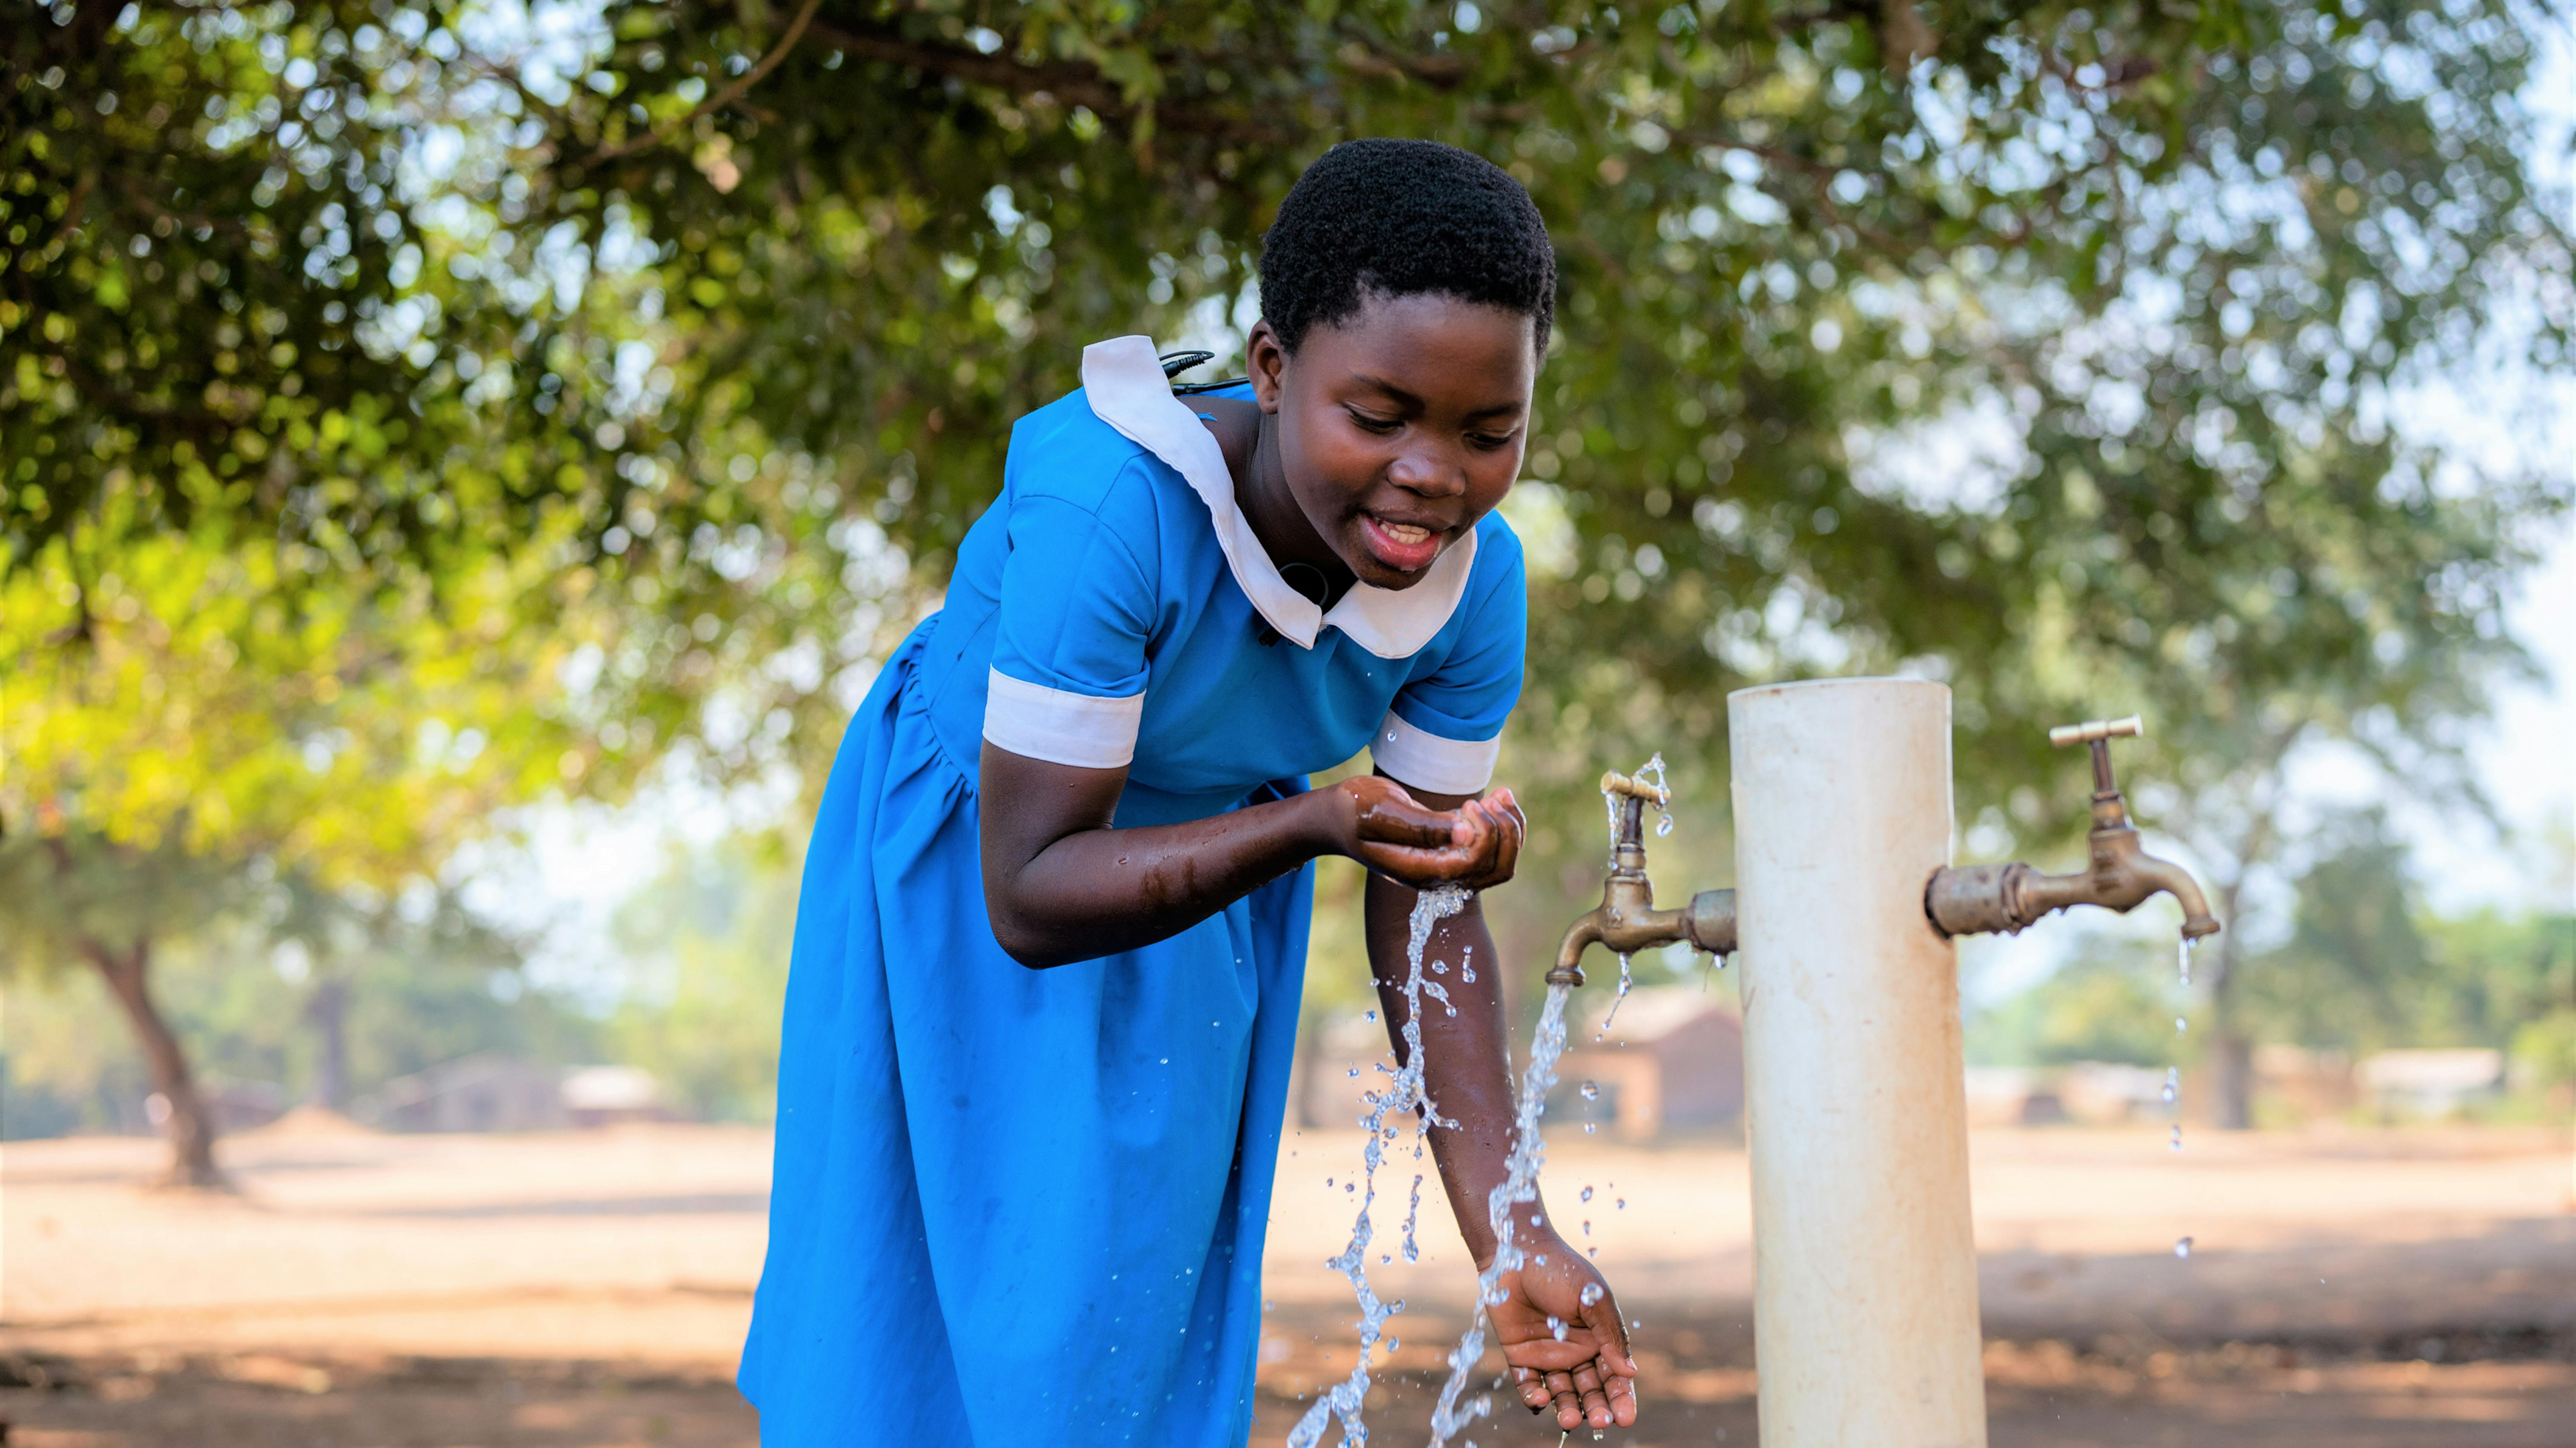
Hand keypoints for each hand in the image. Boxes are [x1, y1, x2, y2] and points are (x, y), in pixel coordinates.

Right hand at [1327, 778, 1522, 890]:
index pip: (1473, 863)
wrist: (1338, 816)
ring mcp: (1446, 864)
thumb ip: (1423, 826)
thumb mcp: (1382, 812)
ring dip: (1511, 828)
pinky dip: (1502, 824)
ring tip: (1503, 794)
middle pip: (1497, 869)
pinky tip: (1498, 797)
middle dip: (1507, 832)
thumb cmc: (1355, 809)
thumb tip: (1467, 832)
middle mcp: (1439, 875)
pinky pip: (1492, 848)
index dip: (1485, 834)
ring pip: (1500, 861)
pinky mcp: (1451, 848)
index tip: (1469, 804)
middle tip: (1495, 797)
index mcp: (1421, 871)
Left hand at [1484, 1228, 1638, 1431]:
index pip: (1614, 1376)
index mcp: (1599, 1339)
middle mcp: (1576, 1352)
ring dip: (1567, 1409)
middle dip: (1596, 1408)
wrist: (1516, 1253)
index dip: (1621, 1398)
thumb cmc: (1561, 1270)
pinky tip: (1540, 1401)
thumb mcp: (1592, 1298)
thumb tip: (1630, 1372)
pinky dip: (1533, 1397)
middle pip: (1590, 1390)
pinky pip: (1528, 1385)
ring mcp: (1548, 1356)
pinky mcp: (1520, 1356)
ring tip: (1569, 1421)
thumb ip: (1611, 1335)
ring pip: (1562, 1393)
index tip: (1625, 1418)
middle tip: (1598, 1422)